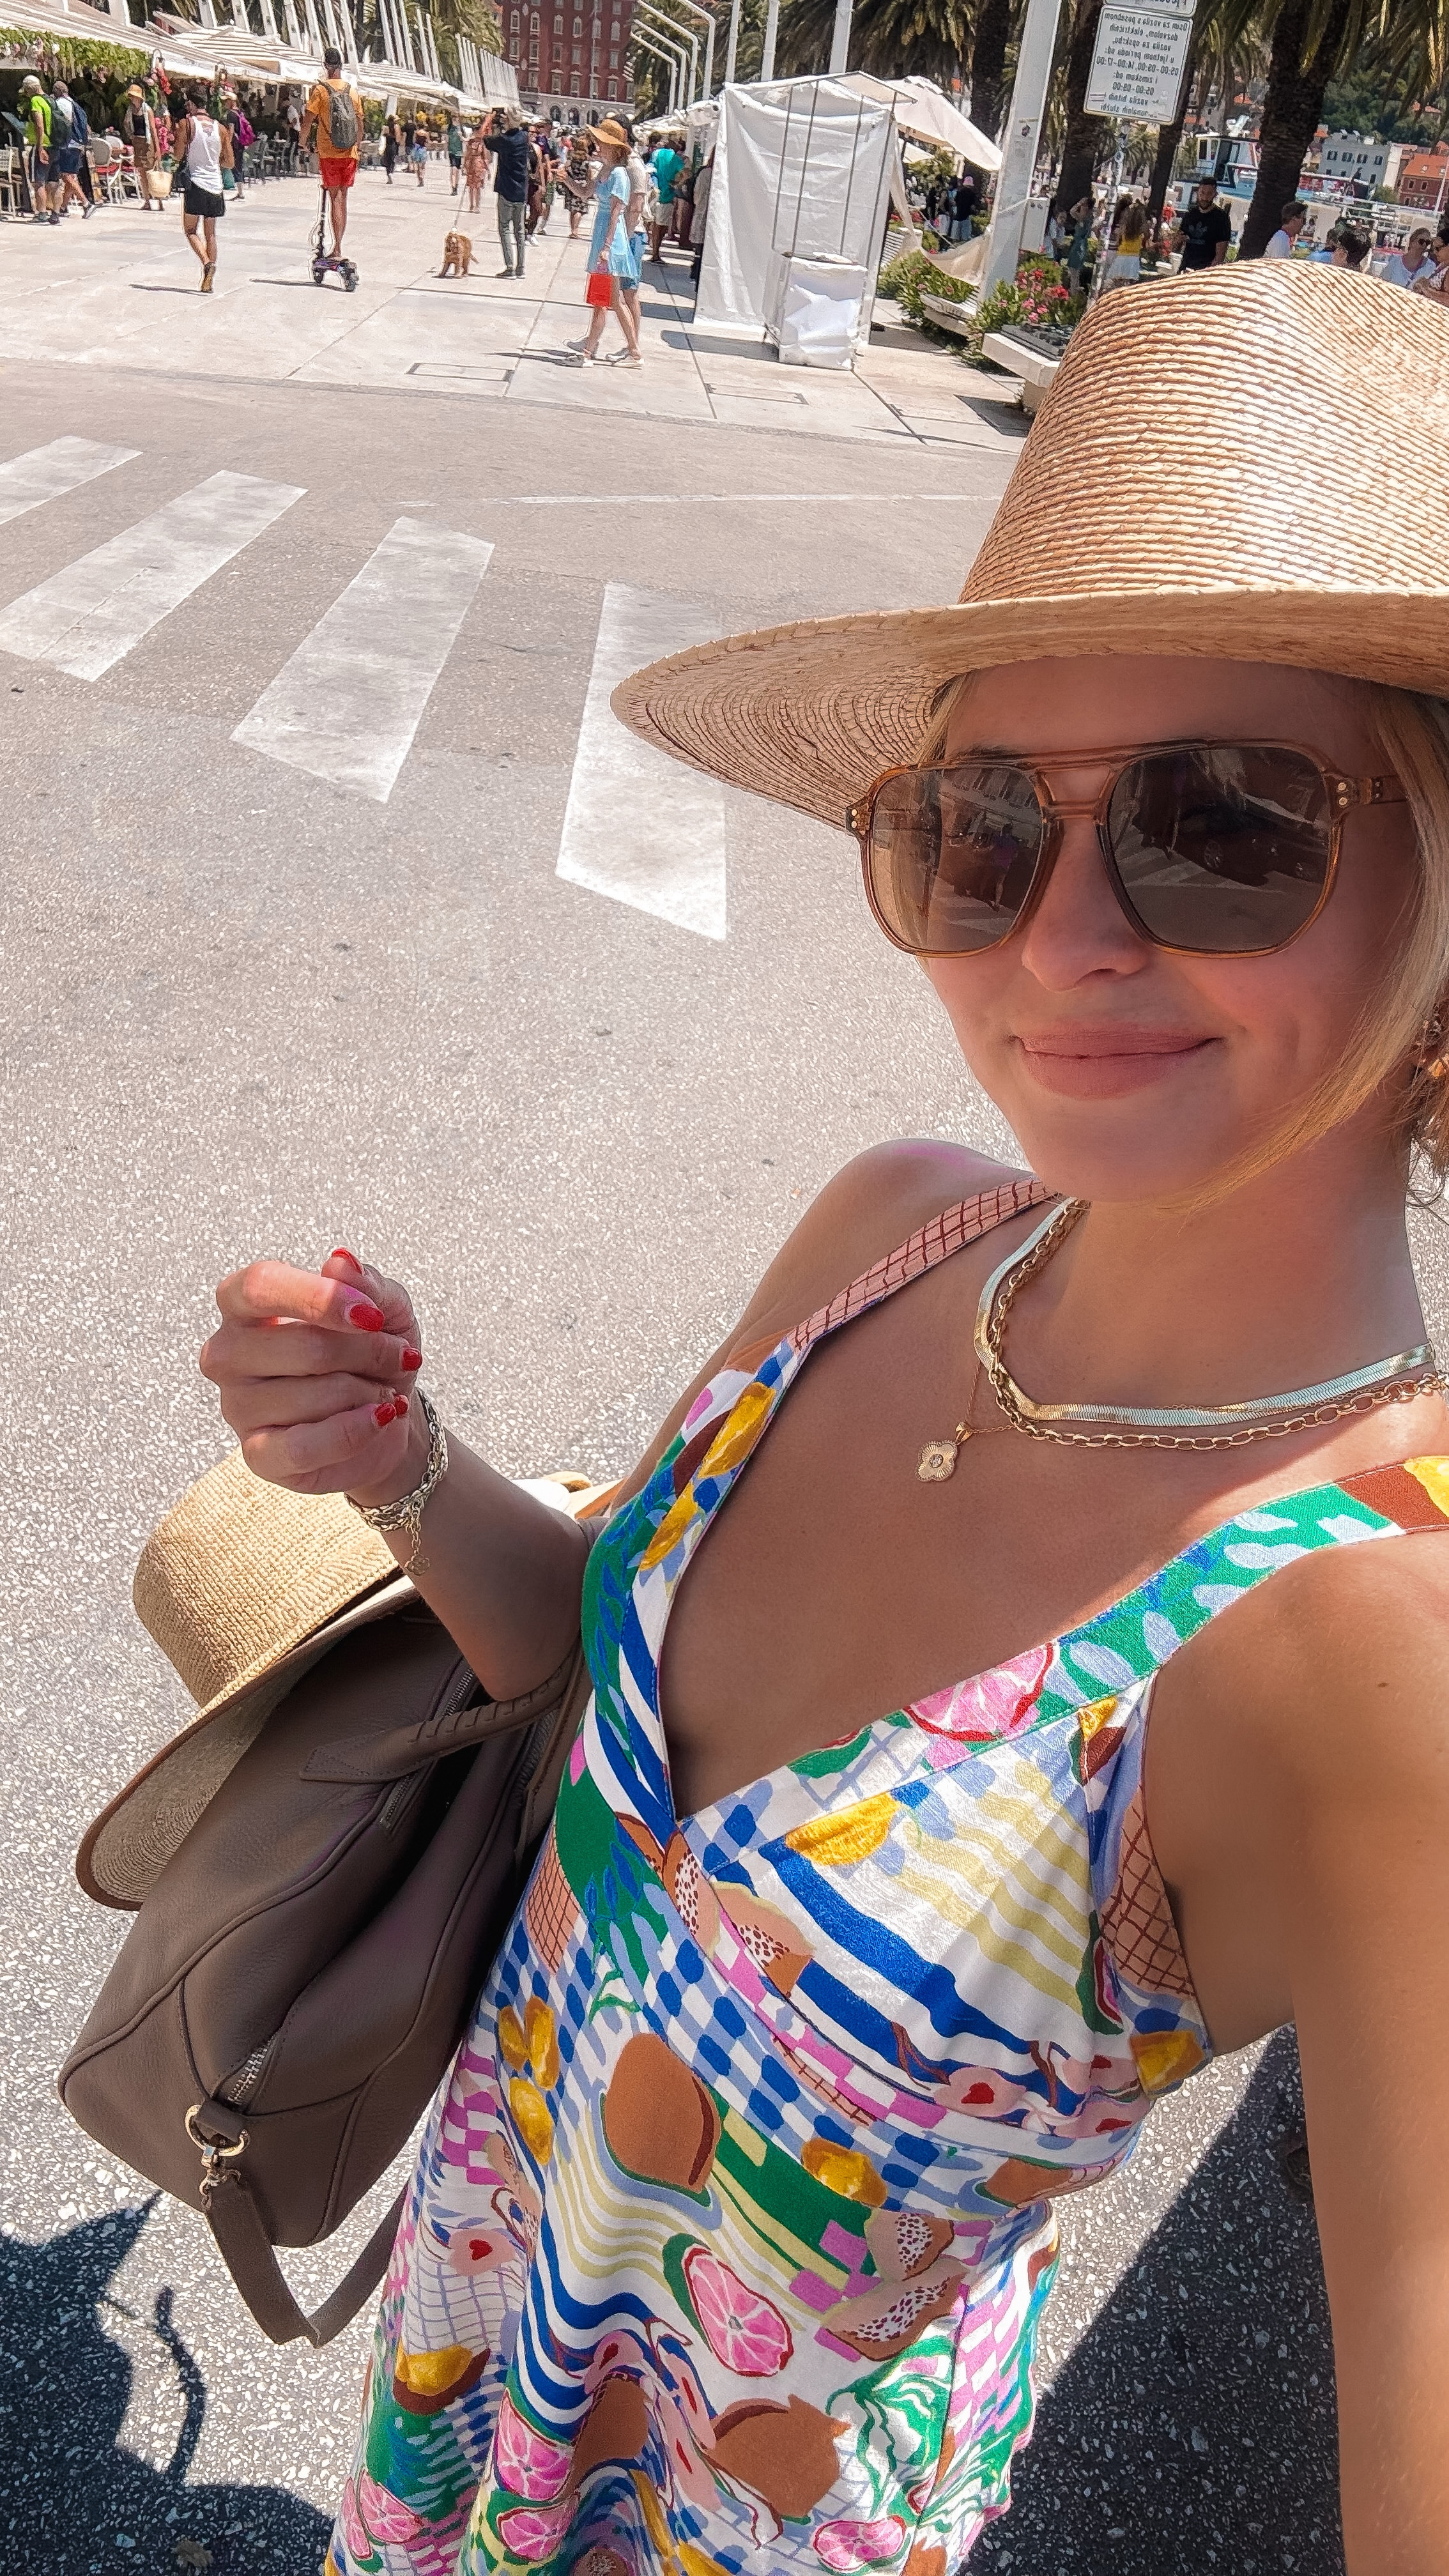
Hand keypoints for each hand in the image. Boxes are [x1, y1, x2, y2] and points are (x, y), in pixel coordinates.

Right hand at [199, 1248, 424, 1504]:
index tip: (372, 1316)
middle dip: (369, 1352)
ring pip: (313, 1396)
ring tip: (382, 1391)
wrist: (386, 1413)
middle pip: (304, 1345)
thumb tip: (341, 1261)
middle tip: (400, 1356)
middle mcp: (228, 1352)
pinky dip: (356, 1431)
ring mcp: (236, 1405)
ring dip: (368, 1392)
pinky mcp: (257, 1454)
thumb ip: (367, 1283)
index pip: (259, 1285)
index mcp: (244, 1303)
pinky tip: (380, 1419)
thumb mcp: (386, 1308)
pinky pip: (305, 1446)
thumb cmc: (371, 1348)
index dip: (320, 1298)